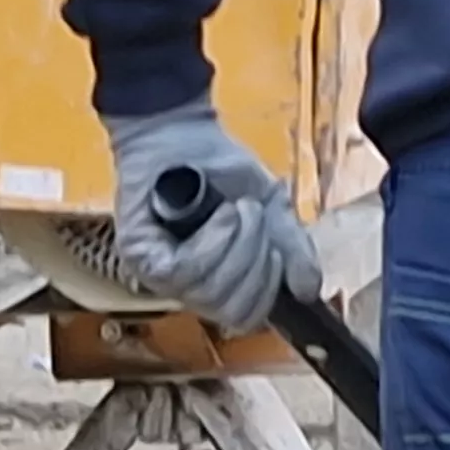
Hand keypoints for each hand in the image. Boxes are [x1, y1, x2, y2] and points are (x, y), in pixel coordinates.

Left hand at [105, 101, 318, 335]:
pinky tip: (217, 214)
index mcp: (220, 282)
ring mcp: (160, 276)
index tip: (277, 250)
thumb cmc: (223, 171)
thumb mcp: (271, 208)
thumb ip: (292, 249)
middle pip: (232, 310)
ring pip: (210, 291)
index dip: (268, 288)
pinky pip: (184, 271)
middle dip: (255, 261)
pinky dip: (212, 241)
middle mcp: (188, 286)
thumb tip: (310, 291)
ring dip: (235, 244)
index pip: (247, 317)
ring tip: (235, 209)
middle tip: (253, 217)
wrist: (184, 132)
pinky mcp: (140, 257)